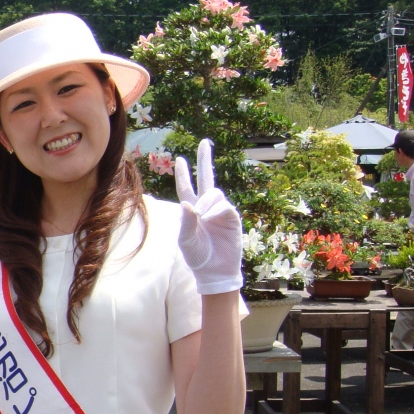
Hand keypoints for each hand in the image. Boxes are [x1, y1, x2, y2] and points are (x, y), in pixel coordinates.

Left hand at [174, 139, 242, 295]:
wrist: (215, 271)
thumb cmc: (198, 257)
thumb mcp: (186, 240)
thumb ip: (185, 222)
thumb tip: (186, 202)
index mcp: (192, 211)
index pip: (187, 188)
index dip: (184, 175)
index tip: (180, 160)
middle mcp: (207, 207)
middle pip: (206, 178)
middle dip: (205, 160)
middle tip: (204, 142)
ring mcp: (221, 210)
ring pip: (213, 194)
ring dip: (205, 202)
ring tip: (200, 215)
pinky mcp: (232, 217)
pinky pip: (223, 205)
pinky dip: (214, 209)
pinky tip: (207, 217)